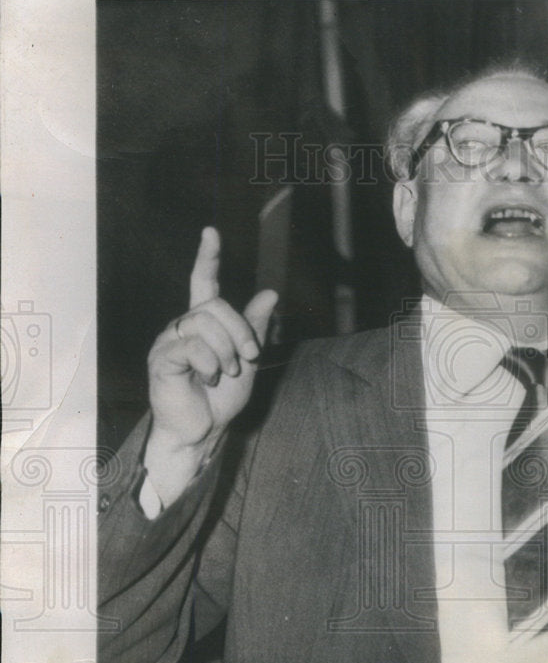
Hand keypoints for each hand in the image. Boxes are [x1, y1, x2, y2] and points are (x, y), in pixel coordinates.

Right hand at [144, 227, 277, 503]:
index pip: (203, 282)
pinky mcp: (161, 359)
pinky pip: (191, 346)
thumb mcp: (248, 361)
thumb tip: (271, 293)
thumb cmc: (222, 398)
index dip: (208, 258)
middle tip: (249, 358)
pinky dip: (209, 363)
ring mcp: (169, 341)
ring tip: (225, 373)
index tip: (211, 232)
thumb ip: (255, 328)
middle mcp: (182, 326)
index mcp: (203, 324)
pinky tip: (208, 379)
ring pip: (204, 323)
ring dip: (225, 351)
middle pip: (214, 305)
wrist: (204, 430)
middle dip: (240, 331)